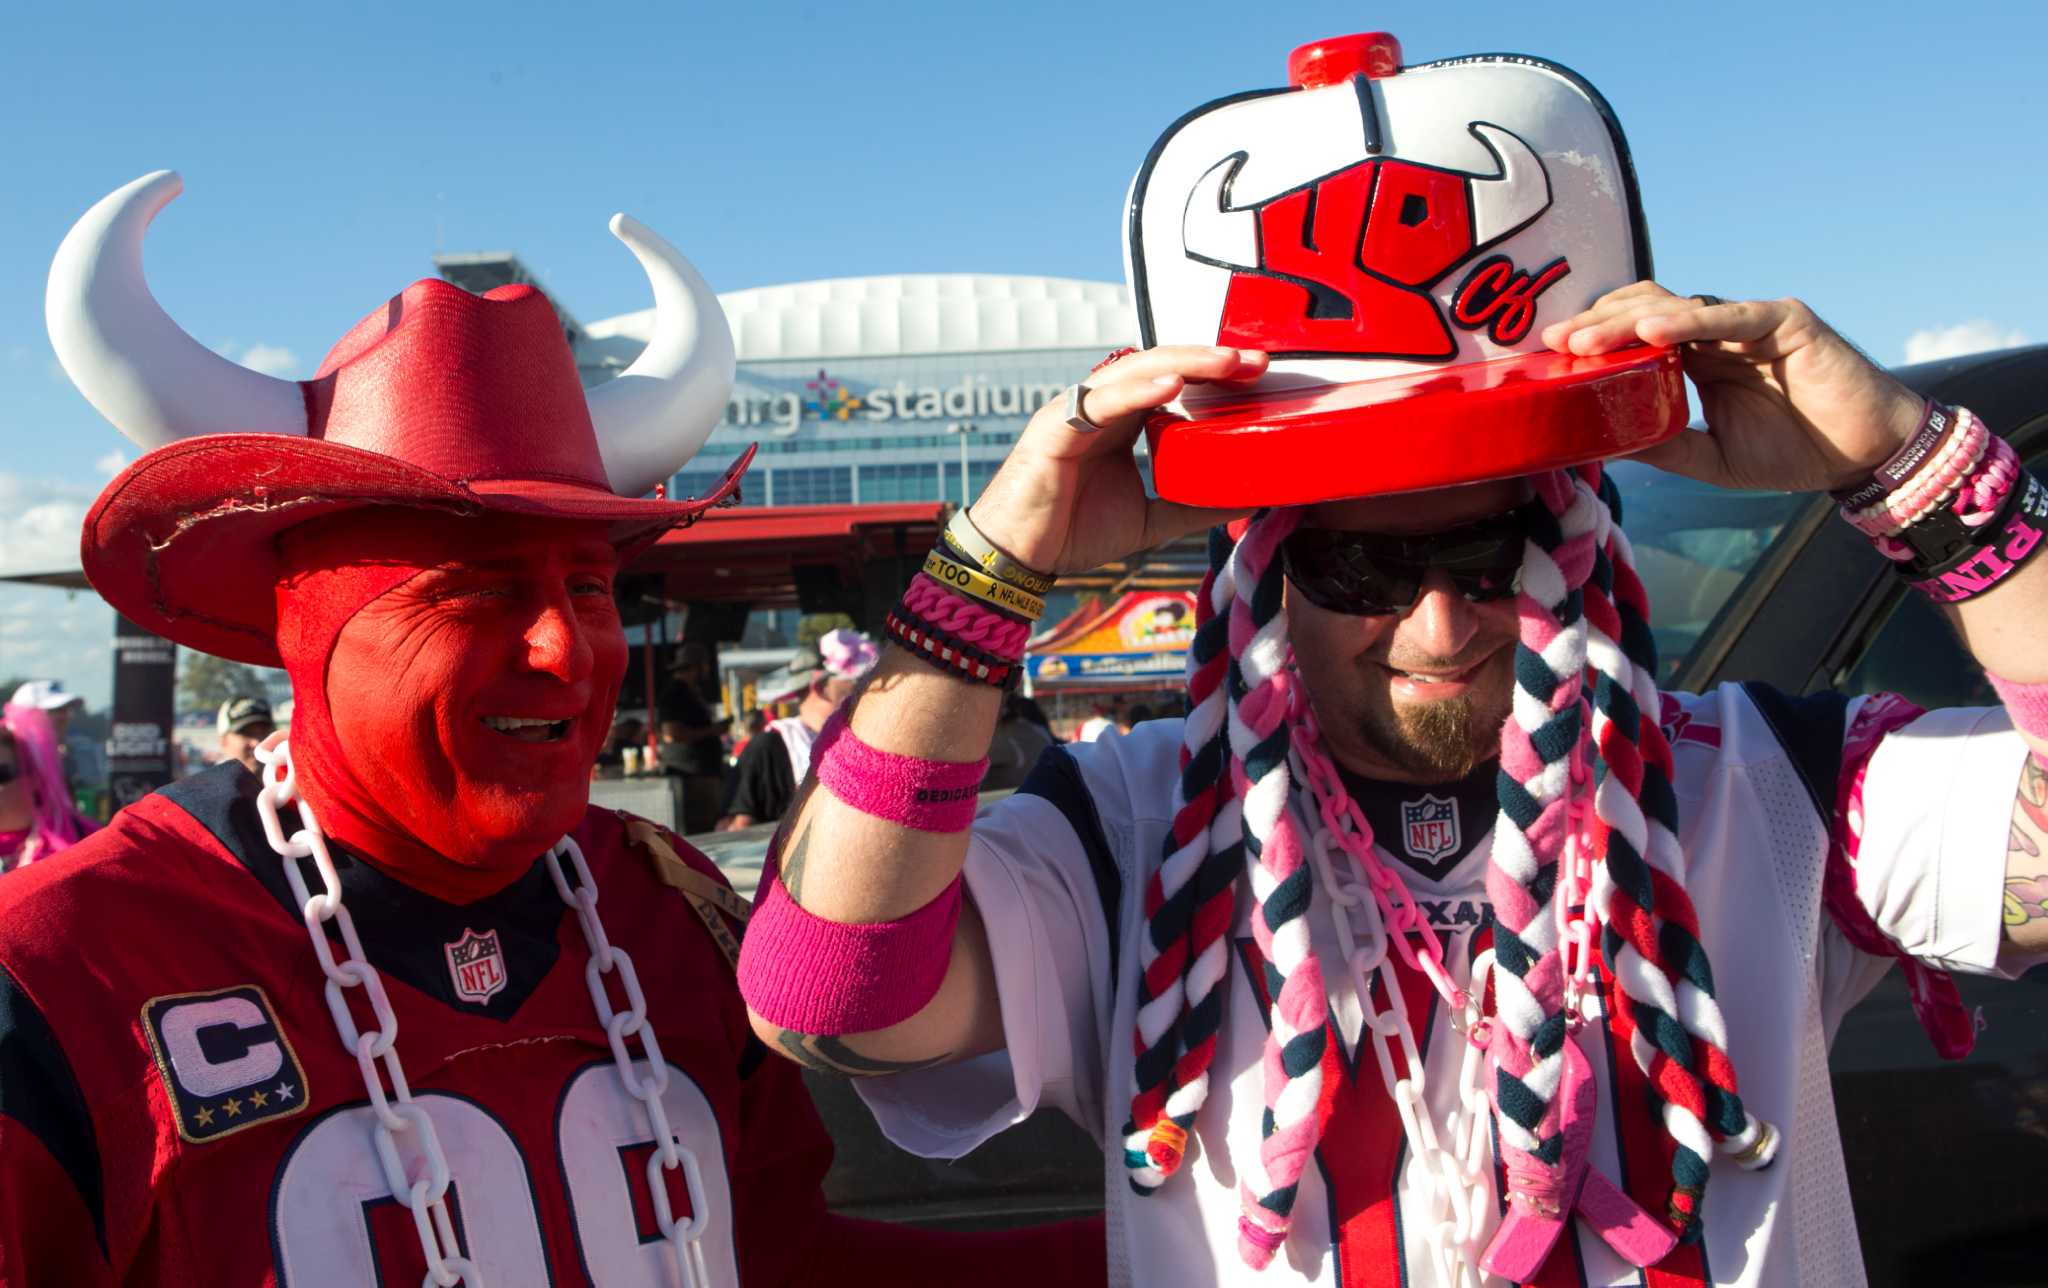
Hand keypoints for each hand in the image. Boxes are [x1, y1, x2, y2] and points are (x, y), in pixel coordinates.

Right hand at [968, 346, 1266, 573]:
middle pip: (1161, 365)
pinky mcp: (1055, 427)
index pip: (1173, 380)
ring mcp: (1077, 411)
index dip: (1214, 373)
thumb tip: (1249, 500)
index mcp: (1123, 420)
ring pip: (1136, 371)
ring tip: (1225, 365)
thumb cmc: (1072, 532)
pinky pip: (1102, 402)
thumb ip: (1194, 505)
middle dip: (1210, 360)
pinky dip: (1138, 391)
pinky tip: (1172, 386)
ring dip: (1184, 363)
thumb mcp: (1150, 519)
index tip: (1259, 375)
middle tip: (1257, 363)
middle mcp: (1102, 406)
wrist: (1017, 557)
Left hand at [1540, 282, 1923, 492]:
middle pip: (1648, 311)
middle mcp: (1718, 332)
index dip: (1596, 338)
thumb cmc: (1794, 451)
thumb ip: (1662, 445)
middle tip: (1558, 341)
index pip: (1636, 334)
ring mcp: (1750, 321)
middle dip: (1599, 324)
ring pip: (1681, 308)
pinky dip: (1691, 320)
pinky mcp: (1786, 321)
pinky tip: (1653, 331)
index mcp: (1697, 359)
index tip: (1551, 354)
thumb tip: (1601, 445)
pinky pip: (1733, 316)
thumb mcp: (1711, 458)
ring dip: (1630, 322)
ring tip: (1587, 341)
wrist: (1864, 455)